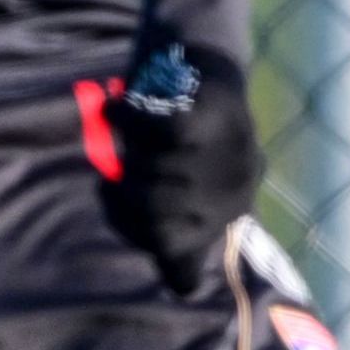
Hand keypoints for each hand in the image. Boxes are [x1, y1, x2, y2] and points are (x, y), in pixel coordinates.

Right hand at [93, 43, 256, 294]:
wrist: (205, 60)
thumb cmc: (185, 132)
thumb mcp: (186, 189)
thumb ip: (180, 234)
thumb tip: (182, 289)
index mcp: (231, 206)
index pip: (175, 247)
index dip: (138, 233)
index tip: (114, 204)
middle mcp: (237, 185)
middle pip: (155, 211)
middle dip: (124, 192)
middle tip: (112, 173)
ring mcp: (228, 151)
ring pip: (152, 173)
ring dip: (126, 153)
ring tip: (119, 135)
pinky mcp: (211, 117)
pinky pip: (152, 133)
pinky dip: (126, 120)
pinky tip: (116, 111)